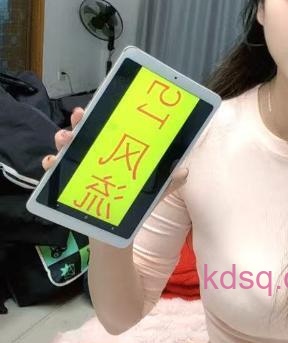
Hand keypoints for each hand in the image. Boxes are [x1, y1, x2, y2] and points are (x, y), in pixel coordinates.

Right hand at [41, 107, 188, 195]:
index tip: (97, 107)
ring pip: (66, 150)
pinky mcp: (68, 188)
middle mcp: (93, 157)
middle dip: (78, 123)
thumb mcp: (152, 191)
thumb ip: (167, 182)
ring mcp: (79, 171)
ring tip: (64, 139)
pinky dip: (50, 166)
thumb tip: (183, 171)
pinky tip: (51, 163)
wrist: (116, 235)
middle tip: (78, 117)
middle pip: (82, 134)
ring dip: (62, 140)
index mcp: (113, 152)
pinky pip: (54, 175)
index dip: (100, 115)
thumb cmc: (132, 203)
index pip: (105, 129)